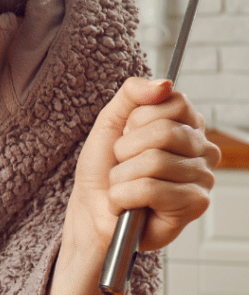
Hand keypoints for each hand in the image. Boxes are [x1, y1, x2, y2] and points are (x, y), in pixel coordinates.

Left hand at [67, 76, 220, 256]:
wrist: (91, 211)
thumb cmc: (103, 170)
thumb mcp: (110, 122)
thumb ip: (133, 94)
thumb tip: (164, 83)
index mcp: (187, 126)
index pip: (173, 101)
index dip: (137, 119)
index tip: (127, 135)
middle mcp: (203, 150)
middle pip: (162, 131)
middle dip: (125, 149)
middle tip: (122, 164)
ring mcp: (203, 177)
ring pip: (153, 161)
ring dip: (121, 176)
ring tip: (124, 185)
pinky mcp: (195, 204)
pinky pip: (149, 188)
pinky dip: (123, 196)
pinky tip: (127, 203)